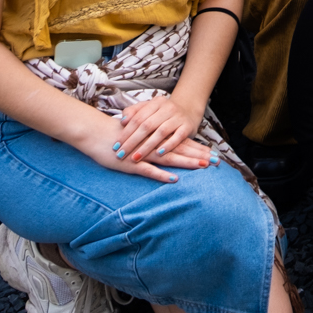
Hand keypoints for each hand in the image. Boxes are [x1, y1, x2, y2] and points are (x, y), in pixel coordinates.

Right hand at [77, 108, 215, 182]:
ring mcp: (143, 155)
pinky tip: (174, 179)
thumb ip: (150, 138)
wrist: (96, 133)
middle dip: (199, 156)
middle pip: (180, 150)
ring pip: (170, 159)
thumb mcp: (137, 135)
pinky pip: (149, 170)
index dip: (197, 148)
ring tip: (203, 166)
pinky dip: (162, 175)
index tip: (213, 153)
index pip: (181, 143)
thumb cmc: (117, 135)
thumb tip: (163, 142)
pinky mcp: (132, 164)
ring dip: (187, 162)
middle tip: (217, 161)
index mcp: (156, 139)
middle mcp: (153, 146)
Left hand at [114, 92, 206, 168]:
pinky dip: (168, 145)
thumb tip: (122, 121)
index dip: (125, 132)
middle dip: (132, 141)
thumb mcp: (149, 109)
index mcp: (156, 103)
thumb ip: (134, 112)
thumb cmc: (162, 114)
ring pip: (161, 132)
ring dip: (147, 146)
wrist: (187, 111)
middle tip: (121, 154)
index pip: (137, 118)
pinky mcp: (187, 126)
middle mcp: (167, 108)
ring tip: (136, 157)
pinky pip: (177, 137)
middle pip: (147, 125)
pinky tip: (159, 154)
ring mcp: (178, 117)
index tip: (116, 145)